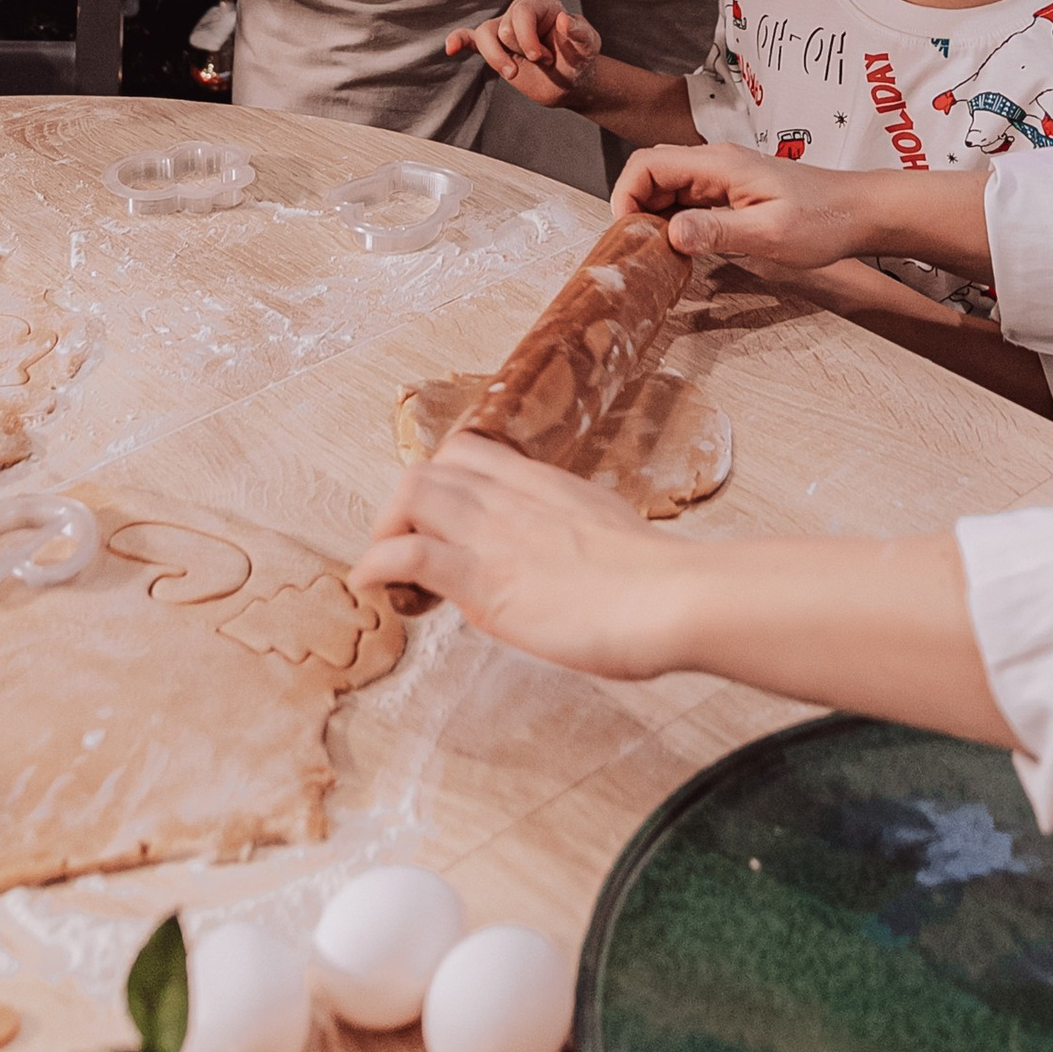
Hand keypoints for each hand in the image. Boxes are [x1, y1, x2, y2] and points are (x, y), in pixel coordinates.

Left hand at [351, 438, 685, 676]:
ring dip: (384, 532)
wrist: (675, 597)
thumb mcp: (614, 537)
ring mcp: (495, 536)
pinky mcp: (484, 579)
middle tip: (407, 553)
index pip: (469, 454)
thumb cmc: (661, 581)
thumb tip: (579, 561)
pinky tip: (377, 588)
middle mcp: (513, 499)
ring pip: (410, 494)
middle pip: (428, 470)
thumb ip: (582, 538)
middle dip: (402, 510)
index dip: (440, 484)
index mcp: (545, 487)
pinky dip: (377, 567)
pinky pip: (408, 554)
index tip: (441, 525)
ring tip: (390, 573)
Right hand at [445, 0, 602, 109]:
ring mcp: (504, 28)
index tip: (543, 59)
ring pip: (483, 35)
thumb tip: (565, 19)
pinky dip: (458, 41)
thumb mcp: (588, 48)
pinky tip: (451, 48)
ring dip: (497, 59)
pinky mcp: (494, 47)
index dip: (527, 39)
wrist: (569, 82)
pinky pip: (470, 39)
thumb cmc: (580, 59)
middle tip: (543, 62)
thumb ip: (580, 33)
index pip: (520, 12)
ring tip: (514, 73)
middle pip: (503, 28)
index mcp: (542, 3)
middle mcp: (520, 10)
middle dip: (522, 52)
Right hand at [614, 138, 892, 270]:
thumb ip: (718, 231)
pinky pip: (688, 200)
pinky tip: (684, 250)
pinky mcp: (732, 193)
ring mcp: (723, 178)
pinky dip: (675, 222)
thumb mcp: (770, 233)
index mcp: (719, 165)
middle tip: (640, 250)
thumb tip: (670, 233)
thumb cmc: (824, 221)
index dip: (626, 195)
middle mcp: (715, 164)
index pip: (648, 164)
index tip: (628, 235)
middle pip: (652, 173)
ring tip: (658, 254)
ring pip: (668, 188)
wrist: (860, 212)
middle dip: (635, 208)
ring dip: (654, 218)